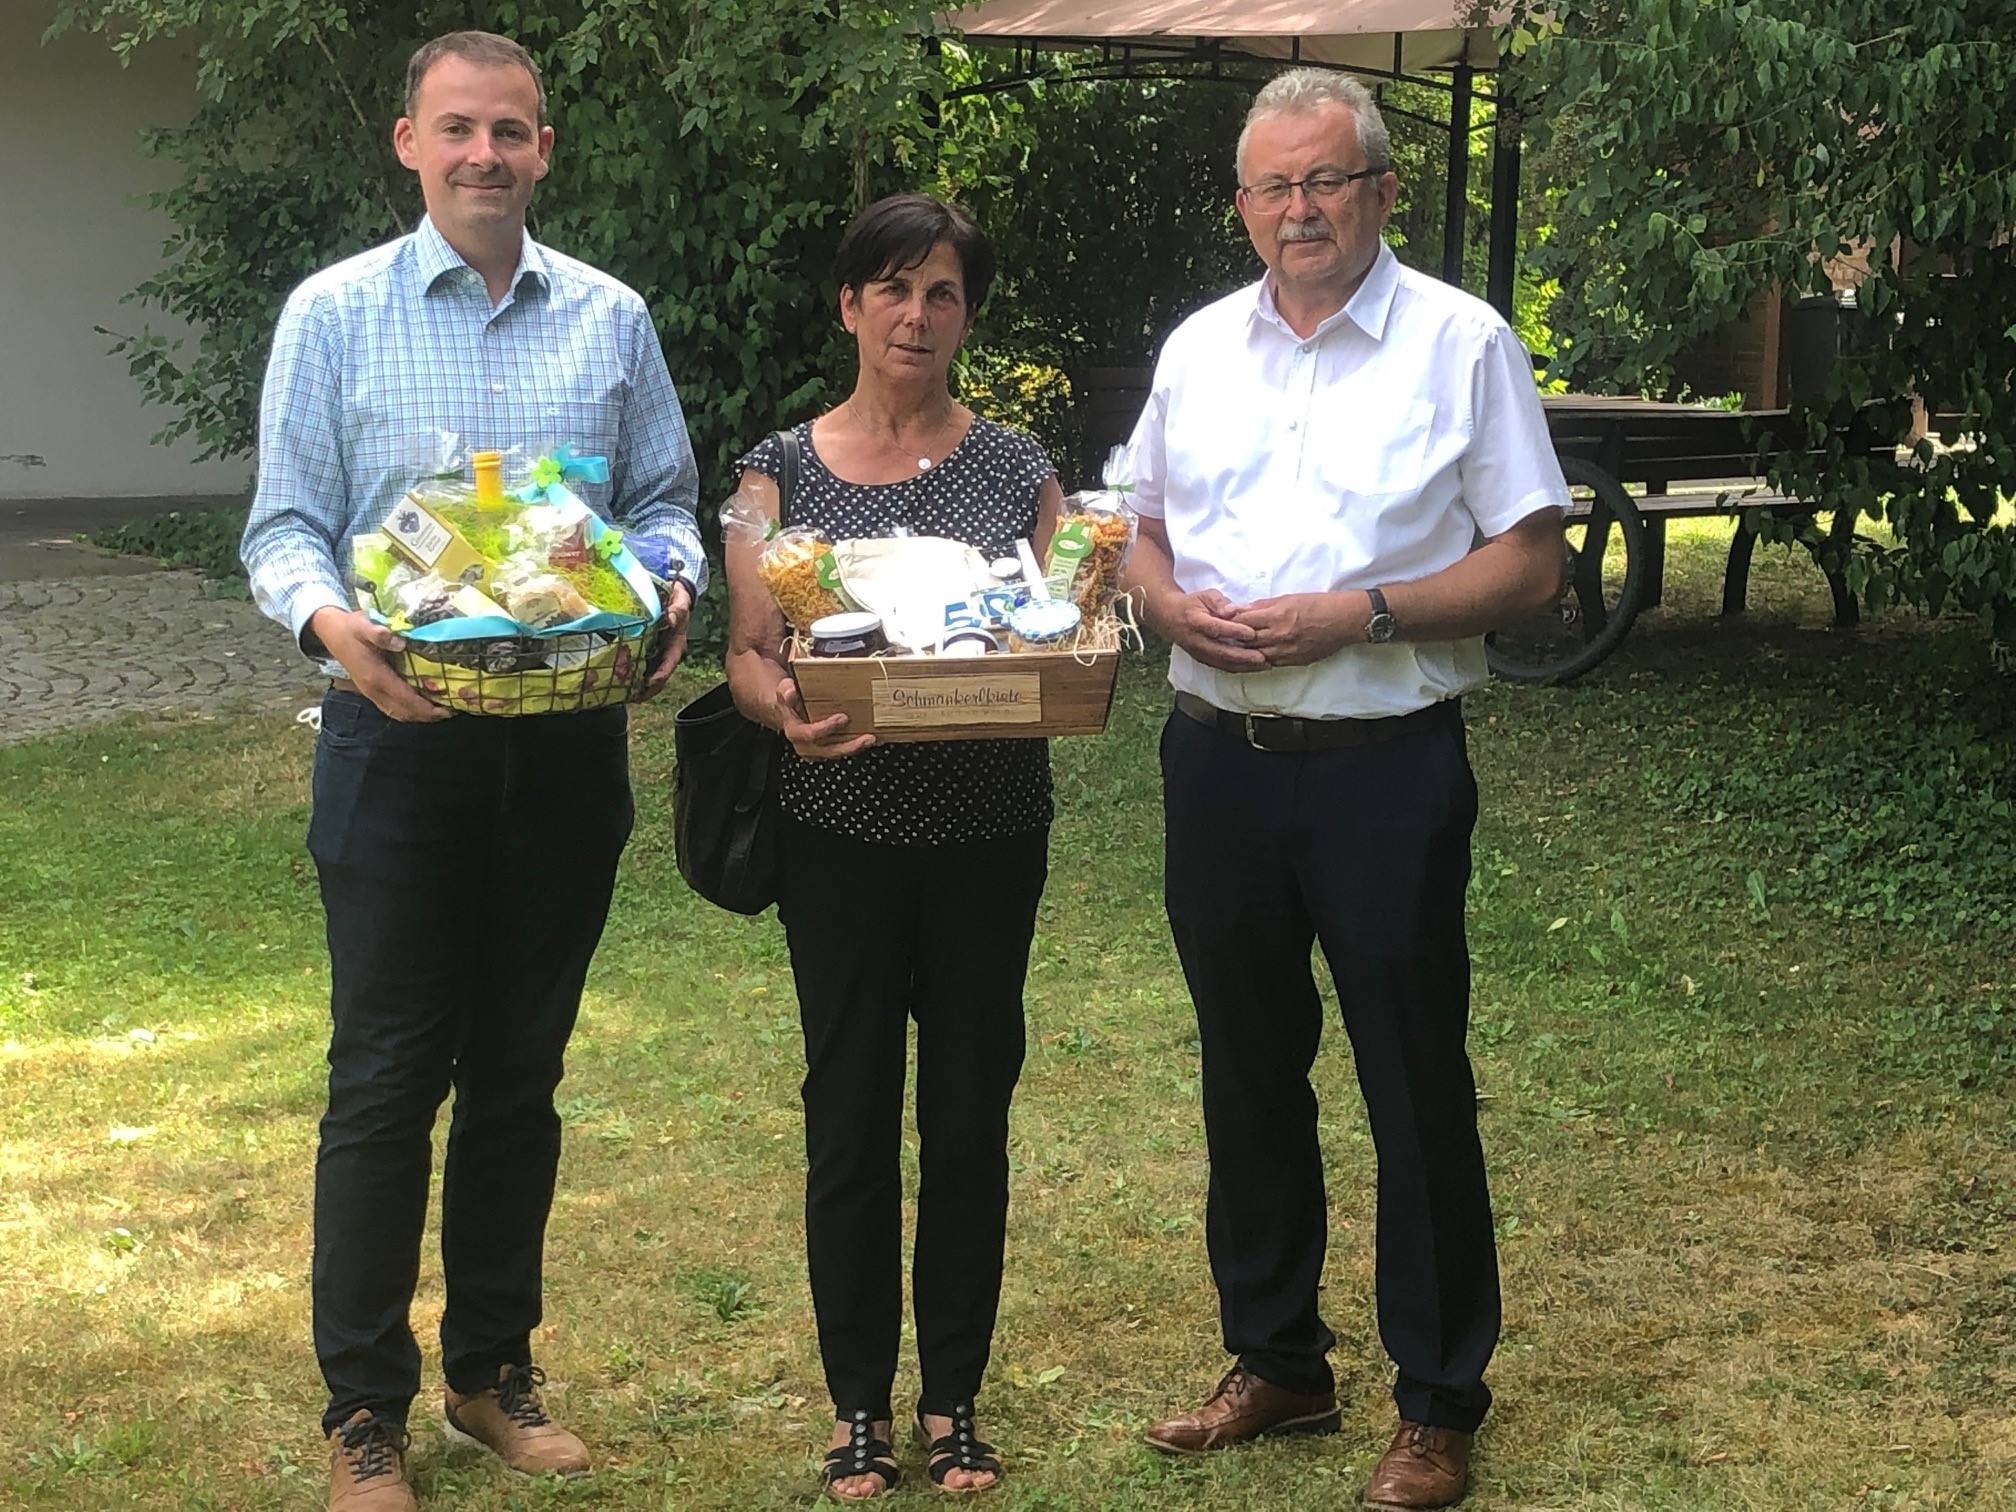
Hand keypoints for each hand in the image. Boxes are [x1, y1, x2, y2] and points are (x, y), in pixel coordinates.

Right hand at [308, 606, 449, 721]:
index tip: (446, 709)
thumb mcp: (364, 624)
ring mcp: (371, 693)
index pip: (405, 698)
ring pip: (397, 713)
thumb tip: (400, 642)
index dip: (426, 707)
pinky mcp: (370, 691)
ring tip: (440, 712)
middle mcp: (373, 690)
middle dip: (427, 715)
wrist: (331, 632)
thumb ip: (380, 633)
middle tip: (450, 712)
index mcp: (376, 677)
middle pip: (404, 711)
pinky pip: (392, 708)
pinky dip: (408, 711)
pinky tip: (421, 706)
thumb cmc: (350, 628)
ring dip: (418, 716)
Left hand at [634, 581, 692, 702]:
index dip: (661, 675)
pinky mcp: (648, 647)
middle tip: (634, 698)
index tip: (650, 683)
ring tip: (625, 695)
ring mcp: (657, 651)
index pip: (670, 664)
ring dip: (639, 684)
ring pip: (649, 672)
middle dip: (648, 688)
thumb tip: (670, 619)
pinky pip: (640, 662)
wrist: (674, 593)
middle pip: (659, 675)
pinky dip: (632, 671)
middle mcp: (667, 652)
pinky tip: (620, 678)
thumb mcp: (681, 602)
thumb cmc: (678, 599)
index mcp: (677, 644)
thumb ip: (678, 610)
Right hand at [775, 675, 874, 759]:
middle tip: (867, 737)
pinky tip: (869, 740)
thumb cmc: (790, 701)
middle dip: (850, 745)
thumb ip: (786, 690)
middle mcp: (805, 745)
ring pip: (838, 753)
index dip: (827, 728)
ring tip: (872, 740)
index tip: (843, 717)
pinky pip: (842, 751)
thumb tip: (791, 692)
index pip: (811, 734)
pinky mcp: (826, 750)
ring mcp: (817, 751)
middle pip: (830, 751)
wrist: (787, 713)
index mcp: (795, 732)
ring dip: (856, 748)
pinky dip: (856, 747)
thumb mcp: (784, 692)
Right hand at [1157, 588, 1269, 672]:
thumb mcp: (1205, 596)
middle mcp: (1196, 640)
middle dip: (1243, 656)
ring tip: (1263, 665)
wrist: (1169, 617)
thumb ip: (1221, 602)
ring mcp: (1198, 653)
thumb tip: (1234, 610)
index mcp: (1195, 621)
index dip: (1234, 632)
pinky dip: (1238, 668)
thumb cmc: (1191, 604)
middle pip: (1221, 651)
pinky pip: (1221, 667)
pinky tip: (1252, 668)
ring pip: (1222, 663)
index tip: (1252, 633)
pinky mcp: (1202, 660)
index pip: (1216, 628)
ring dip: (1243, 666)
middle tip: (1262, 657)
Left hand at [1228, 592, 1365, 667]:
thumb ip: (1264, 606)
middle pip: (1246, 641)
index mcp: (1275, 616)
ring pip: (1255, 655)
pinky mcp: (1293, 661)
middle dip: (1232, 639)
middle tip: (1219, 638)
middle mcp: (1277, 636)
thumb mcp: (1288, 598)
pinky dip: (1260, 660)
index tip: (1219, 621)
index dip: (1229, 621)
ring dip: (1243, 653)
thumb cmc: (1318, 604)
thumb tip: (1242, 609)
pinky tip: (1253, 658)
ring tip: (1232, 650)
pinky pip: (1270, 663)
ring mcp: (1285, 651)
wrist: (1343, 621)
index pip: (1243, 621)